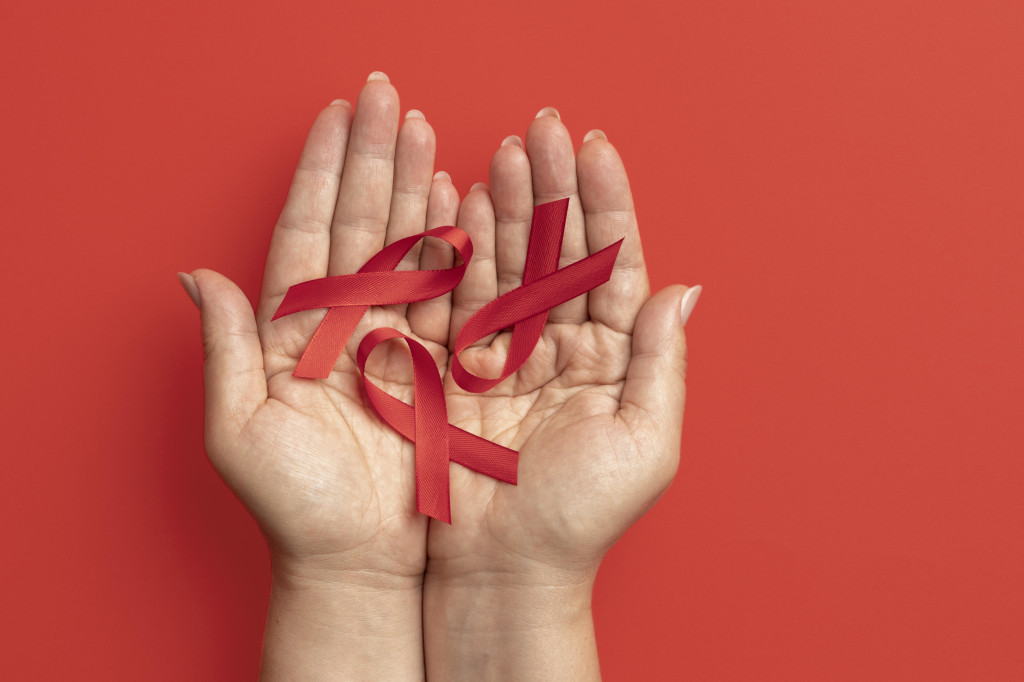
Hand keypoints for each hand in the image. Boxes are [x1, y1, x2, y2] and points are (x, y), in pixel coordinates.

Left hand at [184, 72, 456, 678]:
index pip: (307, 231)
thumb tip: (194, 277)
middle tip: (388, 99)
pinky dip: (452, 243)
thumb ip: (225, 350)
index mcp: (292, 330)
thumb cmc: (296, 507)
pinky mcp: (435, 362)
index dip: (322, 171)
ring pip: (404, 246)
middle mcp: (341, 324)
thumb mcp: (241, 432)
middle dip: (373, 158)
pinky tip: (457, 199)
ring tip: (426, 131)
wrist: (360, 559)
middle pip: (358, 223)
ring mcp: (391, 338)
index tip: (339, 116)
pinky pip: (446, 293)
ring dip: (413, 186)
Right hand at [424, 110, 697, 678]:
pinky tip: (460, 205)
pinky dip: (460, 251)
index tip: (596, 146)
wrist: (505, 568)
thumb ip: (661, 362)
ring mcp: (509, 352)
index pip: (614, 261)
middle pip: (560, 249)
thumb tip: (684, 290)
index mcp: (614, 357)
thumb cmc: (580, 516)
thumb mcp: (646, 441)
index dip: (607, 202)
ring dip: (507, 206)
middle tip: (543, 129)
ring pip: (511, 262)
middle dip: (554, 188)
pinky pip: (461, 297)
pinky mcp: (458, 367)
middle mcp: (563, 345)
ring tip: (503, 153)